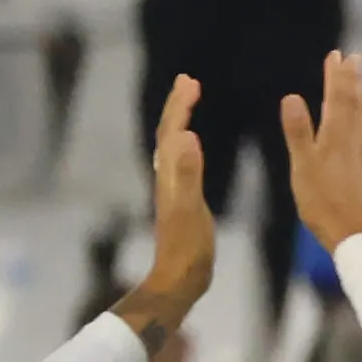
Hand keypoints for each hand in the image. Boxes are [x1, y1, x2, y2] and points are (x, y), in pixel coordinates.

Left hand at [114, 77, 215, 347]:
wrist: (179, 279)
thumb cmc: (187, 249)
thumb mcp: (190, 209)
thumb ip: (189, 173)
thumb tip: (188, 136)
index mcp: (169, 175)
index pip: (171, 132)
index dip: (180, 106)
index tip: (192, 83)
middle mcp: (167, 178)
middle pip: (168, 135)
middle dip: (177, 107)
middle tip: (189, 82)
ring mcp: (173, 189)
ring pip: (172, 147)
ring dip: (180, 122)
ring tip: (190, 105)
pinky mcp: (181, 201)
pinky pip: (181, 163)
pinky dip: (186, 145)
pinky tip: (194, 148)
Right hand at [282, 49, 361, 251]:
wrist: (352, 234)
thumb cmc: (322, 202)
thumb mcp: (301, 166)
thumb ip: (298, 132)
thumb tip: (291, 97)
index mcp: (336, 138)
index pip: (337, 98)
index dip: (337, 76)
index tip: (337, 54)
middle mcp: (354, 142)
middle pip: (355, 104)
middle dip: (353, 80)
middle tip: (355, 58)